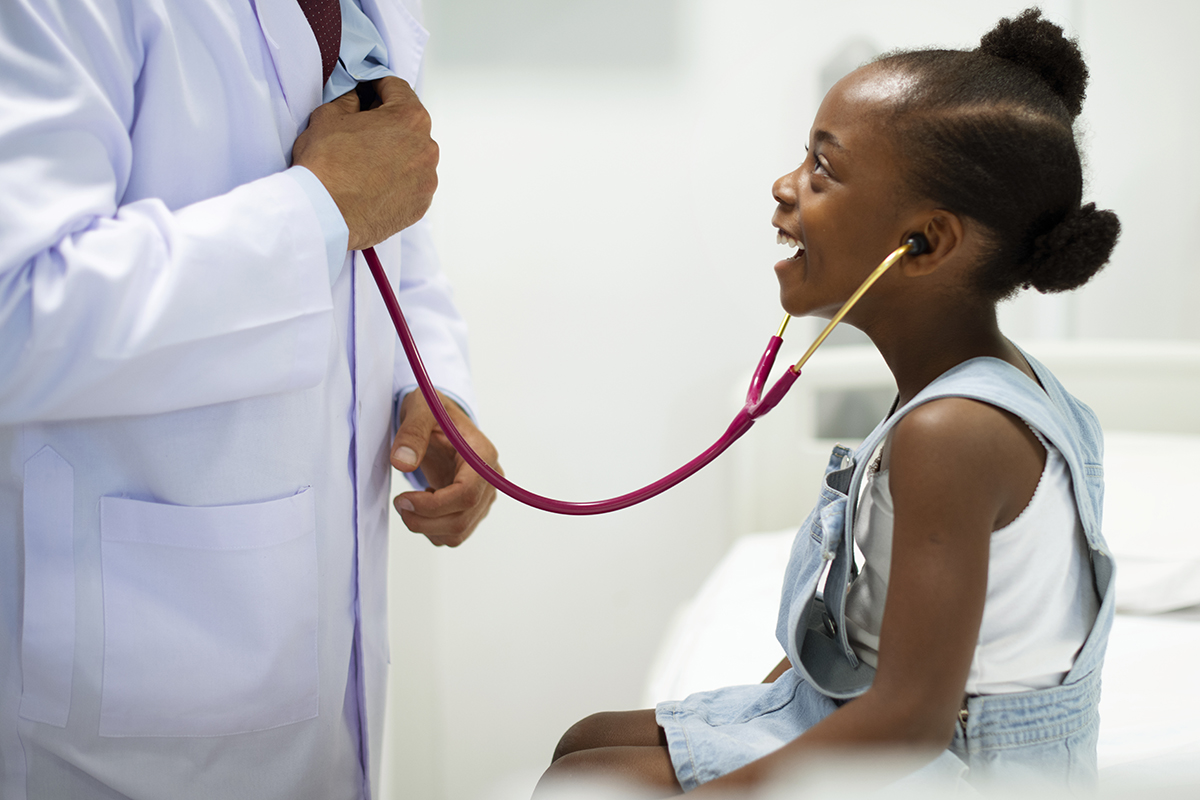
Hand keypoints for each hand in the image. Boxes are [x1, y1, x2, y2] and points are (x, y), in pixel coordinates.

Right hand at [292, 76, 437, 250]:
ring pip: (412, 155)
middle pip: (408, 123)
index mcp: (409, 118)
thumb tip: (356, 98)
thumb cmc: (326, 167)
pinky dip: (397, 180)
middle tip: (361, 127)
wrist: (324, 214)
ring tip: (365, 161)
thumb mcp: (329, 115)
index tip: (367, 90)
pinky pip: (412, 183)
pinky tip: (373, 182)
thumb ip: (349, 100)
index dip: (376, 85)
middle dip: (386, 121)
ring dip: (394, 152)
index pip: (397, 88)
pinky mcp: (420, 204)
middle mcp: (426, 148)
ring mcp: (427, 179)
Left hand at [390, 390, 499, 546]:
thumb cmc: (435, 411)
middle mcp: (490, 479)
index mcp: (482, 456)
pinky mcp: (474, 508)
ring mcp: (484, 496)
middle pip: (461, 519)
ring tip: (410, 501)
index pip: (466, 495)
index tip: (403, 499)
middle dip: (423, 520)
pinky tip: (425, 503)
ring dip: (426, 527)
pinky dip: (433, 528)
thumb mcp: (421, 409)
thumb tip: (403, 462)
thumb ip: (412, 433)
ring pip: (458, 532)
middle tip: (399, 503)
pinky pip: (455, 533)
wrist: (441, 419)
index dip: (433, 506)